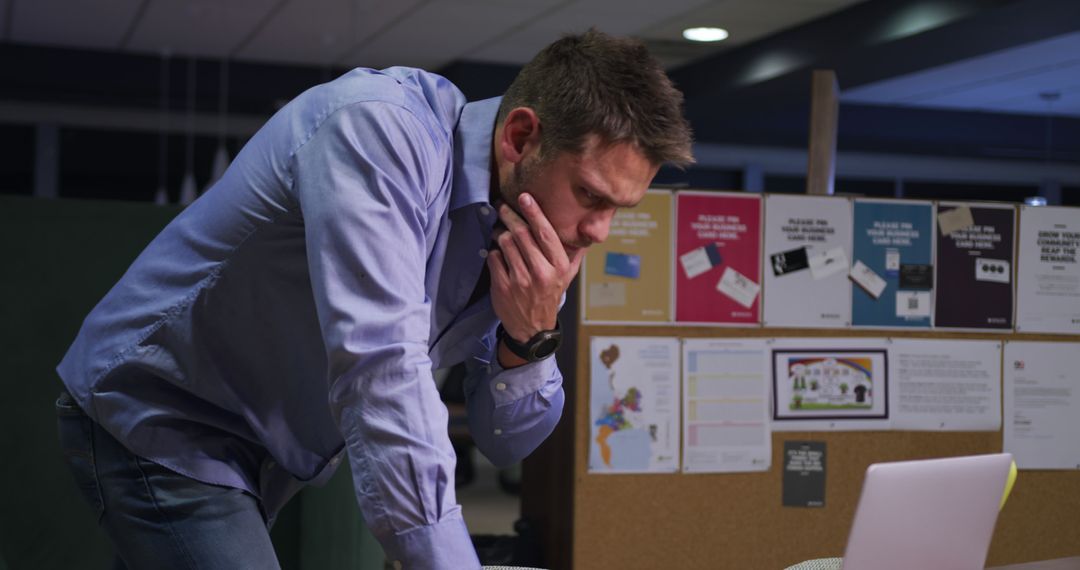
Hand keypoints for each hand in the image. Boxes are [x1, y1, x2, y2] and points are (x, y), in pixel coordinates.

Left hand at [488, 193, 584, 348]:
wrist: (533, 329)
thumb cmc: (550, 296)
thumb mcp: (567, 277)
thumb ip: (574, 254)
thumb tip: (587, 231)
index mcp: (559, 266)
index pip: (546, 233)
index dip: (534, 212)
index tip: (525, 197)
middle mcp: (541, 272)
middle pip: (521, 234)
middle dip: (509, 215)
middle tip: (502, 206)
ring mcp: (521, 280)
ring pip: (505, 243)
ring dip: (499, 233)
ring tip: (500, 231)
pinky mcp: (503, 287)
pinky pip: (494, 258)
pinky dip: (493, 252)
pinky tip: (498, 253)